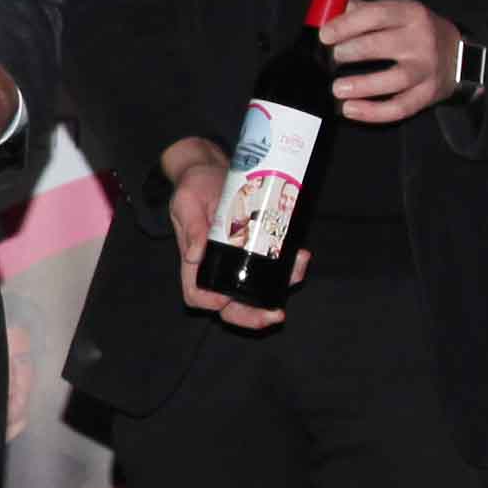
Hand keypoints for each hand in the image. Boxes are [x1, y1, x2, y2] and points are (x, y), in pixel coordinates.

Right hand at [162, 138, 294, 331]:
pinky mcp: (258, 247)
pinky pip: (274, 266)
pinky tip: (300, 256)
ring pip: (258, 290)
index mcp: (195, 261)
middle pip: (231, 307)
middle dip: (253, 316)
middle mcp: (218, 267)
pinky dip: (289, 266)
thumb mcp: (187, 202)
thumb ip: (190, 227)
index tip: (224, 300)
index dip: (210, 302)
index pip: (197, 294)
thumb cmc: (193, 187)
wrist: (211, 170)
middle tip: (274, 315)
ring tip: (296, 272)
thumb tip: (195, 256)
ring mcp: (240, 261)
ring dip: (279, 289)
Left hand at [328, 0, 467, 123]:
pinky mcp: (427, 94)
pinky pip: (400, 107)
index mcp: (410, 13)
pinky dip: (374, 112)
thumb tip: (323, 7)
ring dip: (363, 85)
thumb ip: (361, 9)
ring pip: (394, 79)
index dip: (347, 24)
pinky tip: (351, 109)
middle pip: (382, 46)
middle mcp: (421, 40)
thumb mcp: (396, 11)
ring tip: (337, 89)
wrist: (458, 55)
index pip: (376, 15)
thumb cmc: (416, 31)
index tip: (325, 35)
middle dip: (352, 52)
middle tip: (332, 58)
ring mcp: (426, 69)